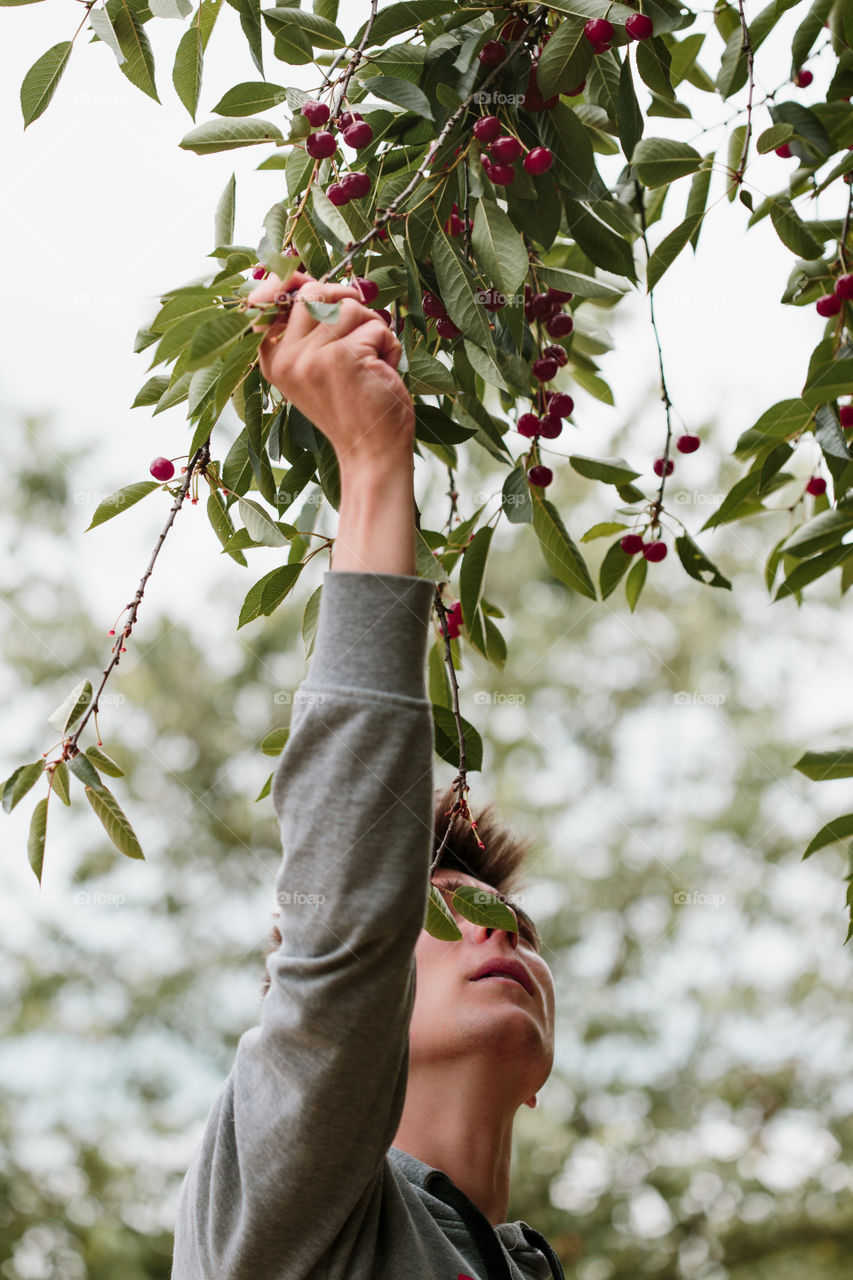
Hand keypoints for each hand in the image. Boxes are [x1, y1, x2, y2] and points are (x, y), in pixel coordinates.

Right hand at [247, 271, 415, 473]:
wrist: (372, 453)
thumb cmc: (353, 407)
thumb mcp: (316, 367)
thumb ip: (307, 327)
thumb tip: (302, 276)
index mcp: (273, 359)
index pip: (264, 300)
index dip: (286, 280)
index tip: (303, 278)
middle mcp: (286, 357)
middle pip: (312, 292)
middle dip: (344, 299)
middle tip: (361, 323)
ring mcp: (313, 357)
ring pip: (349, 307)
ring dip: (372, 329)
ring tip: (371, 362)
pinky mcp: (344, 358)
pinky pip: (376, 327)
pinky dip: (389, 347)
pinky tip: (382, 374)